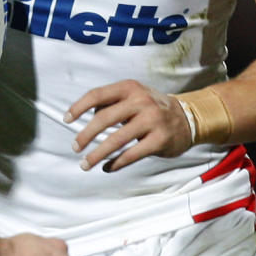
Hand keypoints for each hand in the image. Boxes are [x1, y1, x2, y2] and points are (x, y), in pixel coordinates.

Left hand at [63, 79, 192, 172]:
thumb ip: (111, 102)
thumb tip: (85, 117)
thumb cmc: (152, 107)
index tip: (67, 120)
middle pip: (103, 119)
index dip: (79, 107)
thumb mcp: (133, 95)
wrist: (189, 117)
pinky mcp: (160, 139)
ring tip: (85, 164)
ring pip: (116, 140)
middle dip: (85, 135)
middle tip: (75, 147)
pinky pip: (132, 154)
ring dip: (97, 154)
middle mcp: (141, 101)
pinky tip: (107, 167)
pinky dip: (116, 163)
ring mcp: (152, 120)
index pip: (97, 95)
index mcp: (130, 88)